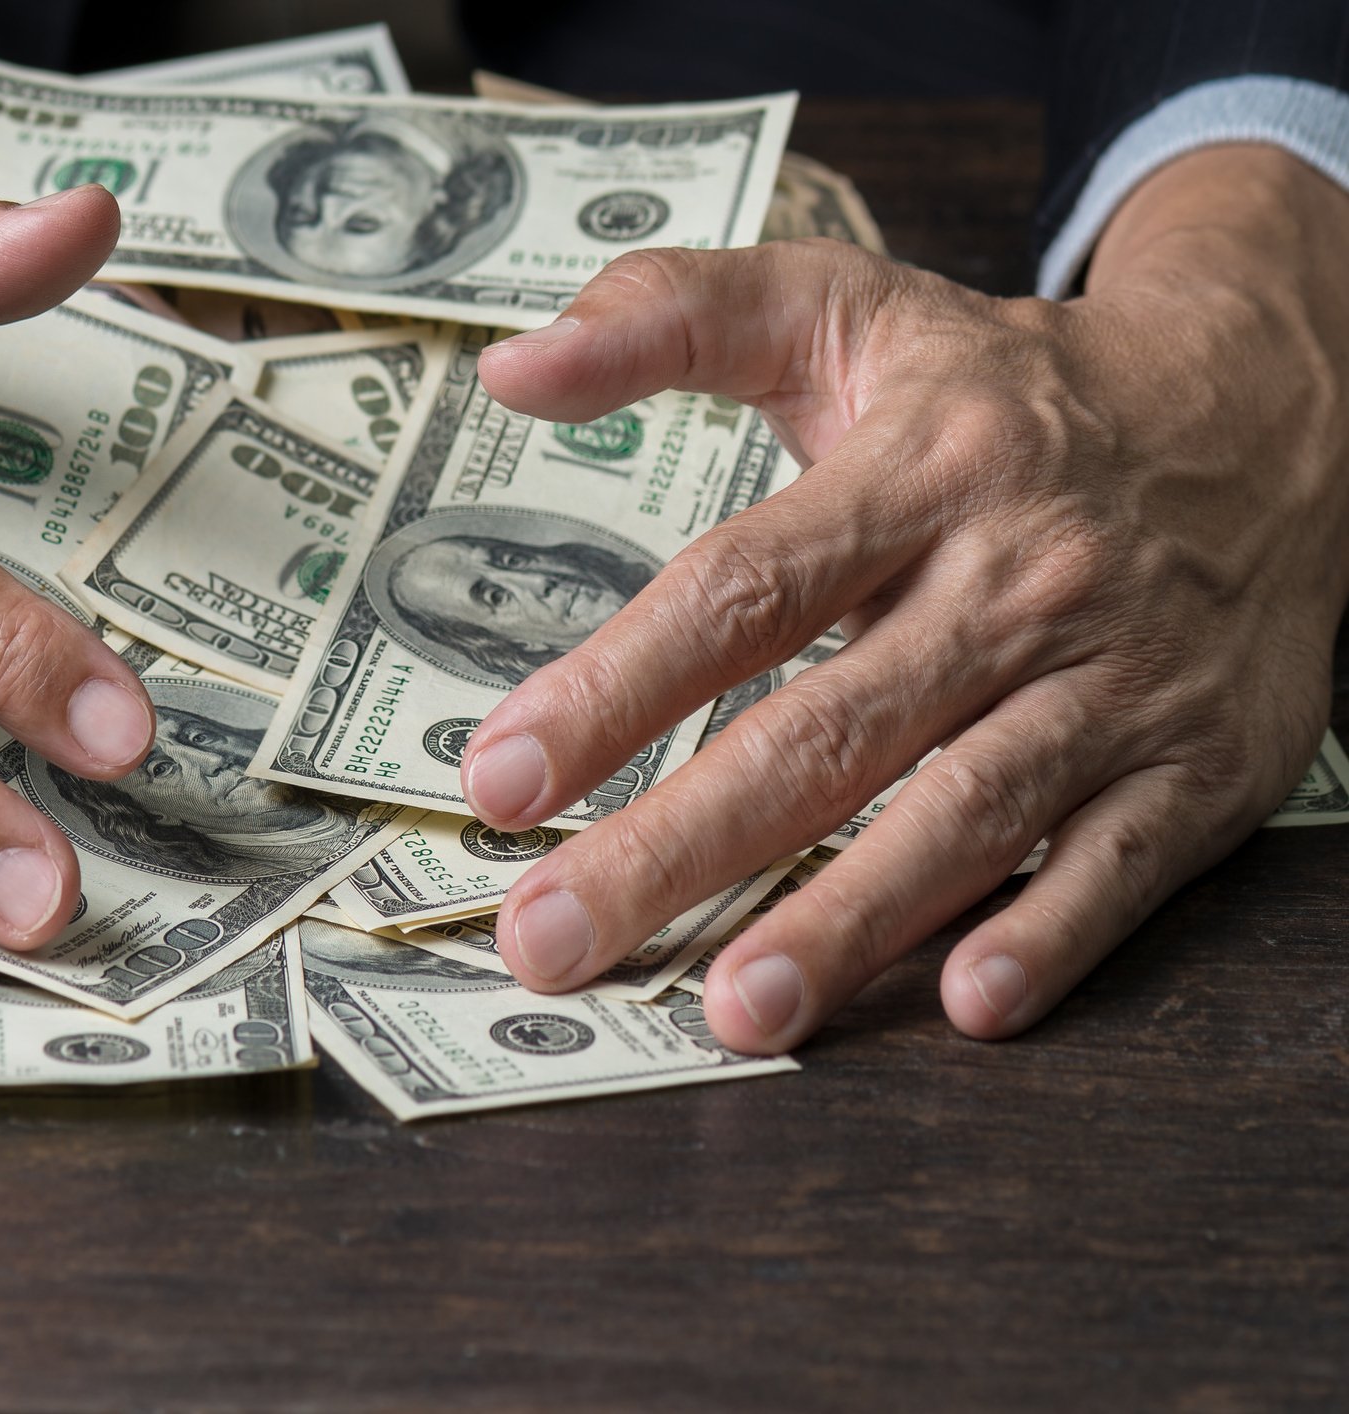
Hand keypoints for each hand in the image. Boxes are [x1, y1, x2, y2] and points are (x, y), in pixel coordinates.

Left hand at [466, 144, 1348, 1049]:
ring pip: (967, 812)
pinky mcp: (1197, 764)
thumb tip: (511, 369)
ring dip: (847, 920)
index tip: (503, 776)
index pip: (742, 589)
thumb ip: (673, 317)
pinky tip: (964, 1004)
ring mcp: (1112, 680)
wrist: (1268, 411)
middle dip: (678, 846)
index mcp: (917, 472)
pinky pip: (1120, 863)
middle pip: (826, 732)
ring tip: (732, 1012)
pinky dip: (1050, 934)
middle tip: (552, 939)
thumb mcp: (848, 310)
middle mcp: (1014, 581)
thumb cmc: (1011, 389)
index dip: (618, 688)